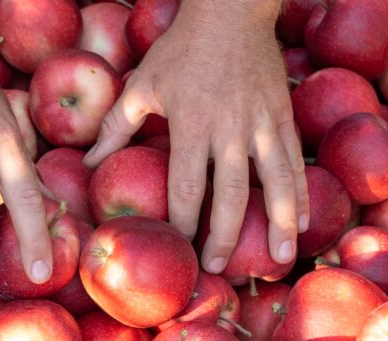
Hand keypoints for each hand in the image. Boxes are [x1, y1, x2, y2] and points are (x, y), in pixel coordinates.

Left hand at [84, 2, 308, 273]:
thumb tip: (84, 162)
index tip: (177, 251)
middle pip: (230, 194)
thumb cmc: (181, 49)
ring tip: (282, 259)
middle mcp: (228, 129)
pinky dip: (300, 192)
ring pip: (274, 181)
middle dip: (226, 236)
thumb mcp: (142, 85)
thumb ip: (114, 127)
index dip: (182, 224)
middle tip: (219, 268)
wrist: (232, 9)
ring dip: (279, 223)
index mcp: (190, 124)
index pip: (186, 187)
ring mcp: (260, 123)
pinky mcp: (283, 115)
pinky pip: (294, 160)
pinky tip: (303, 220)